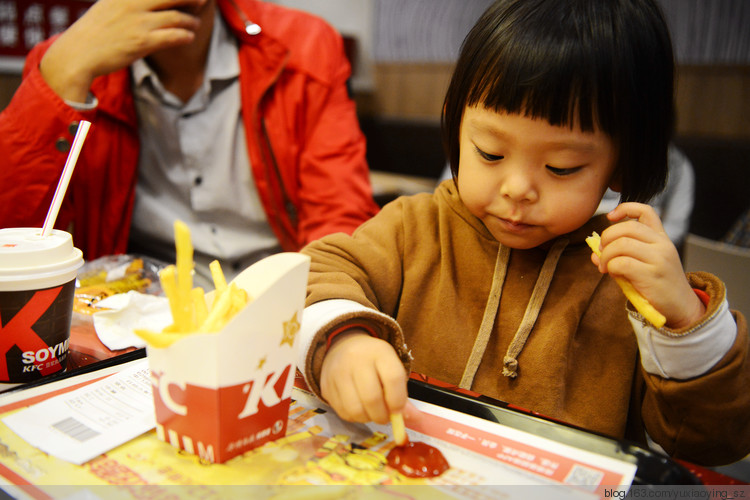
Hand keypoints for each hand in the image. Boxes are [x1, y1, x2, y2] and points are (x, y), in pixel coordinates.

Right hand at [39, 0, 206, 101]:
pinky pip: (173, 36)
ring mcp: (139, 23)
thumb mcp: (110, 5)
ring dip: (191, 21)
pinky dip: (185, 36)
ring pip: (177, 17)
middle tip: (203, 1)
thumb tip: (150, 3)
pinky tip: (189, 37)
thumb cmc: (95, 31)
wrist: (78, 54)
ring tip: (195, 24)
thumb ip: (129, 2)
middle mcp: (133, 3)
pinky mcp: (143, 42)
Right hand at [320, 329, 407, 424]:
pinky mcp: (326, 386)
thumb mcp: (391, 367)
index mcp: (379, 351)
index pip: (393, 379)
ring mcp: (337, 372)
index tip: (398, 410)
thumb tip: (413, 419)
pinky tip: (359, 409)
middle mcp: (356, 359)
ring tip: (372, 412)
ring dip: (367, 418)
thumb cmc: (373, 361)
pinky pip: (342, 412)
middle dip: (382, 416)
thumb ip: (401, 393)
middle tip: (385, 417)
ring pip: (355, 410)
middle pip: (372, 398)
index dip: (398, 401)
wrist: (343, 346)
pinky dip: (354, 417)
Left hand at [592, 202, 704, 328]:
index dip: (625, 208)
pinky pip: (622, 263)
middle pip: (627, 227)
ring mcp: (659, 258)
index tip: (610, 217)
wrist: (680, 307)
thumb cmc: (658, 285)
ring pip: (621, 244)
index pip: (645, 211)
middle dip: (607, 238)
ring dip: (606, 255)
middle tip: (602, 253)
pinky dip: (611, 267)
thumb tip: (594, 254)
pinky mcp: (652, 275)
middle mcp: (662, 244)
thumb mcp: (643, 264)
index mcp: (661, 238)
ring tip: (605, 266)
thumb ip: (621, 255)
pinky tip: (612, 274)